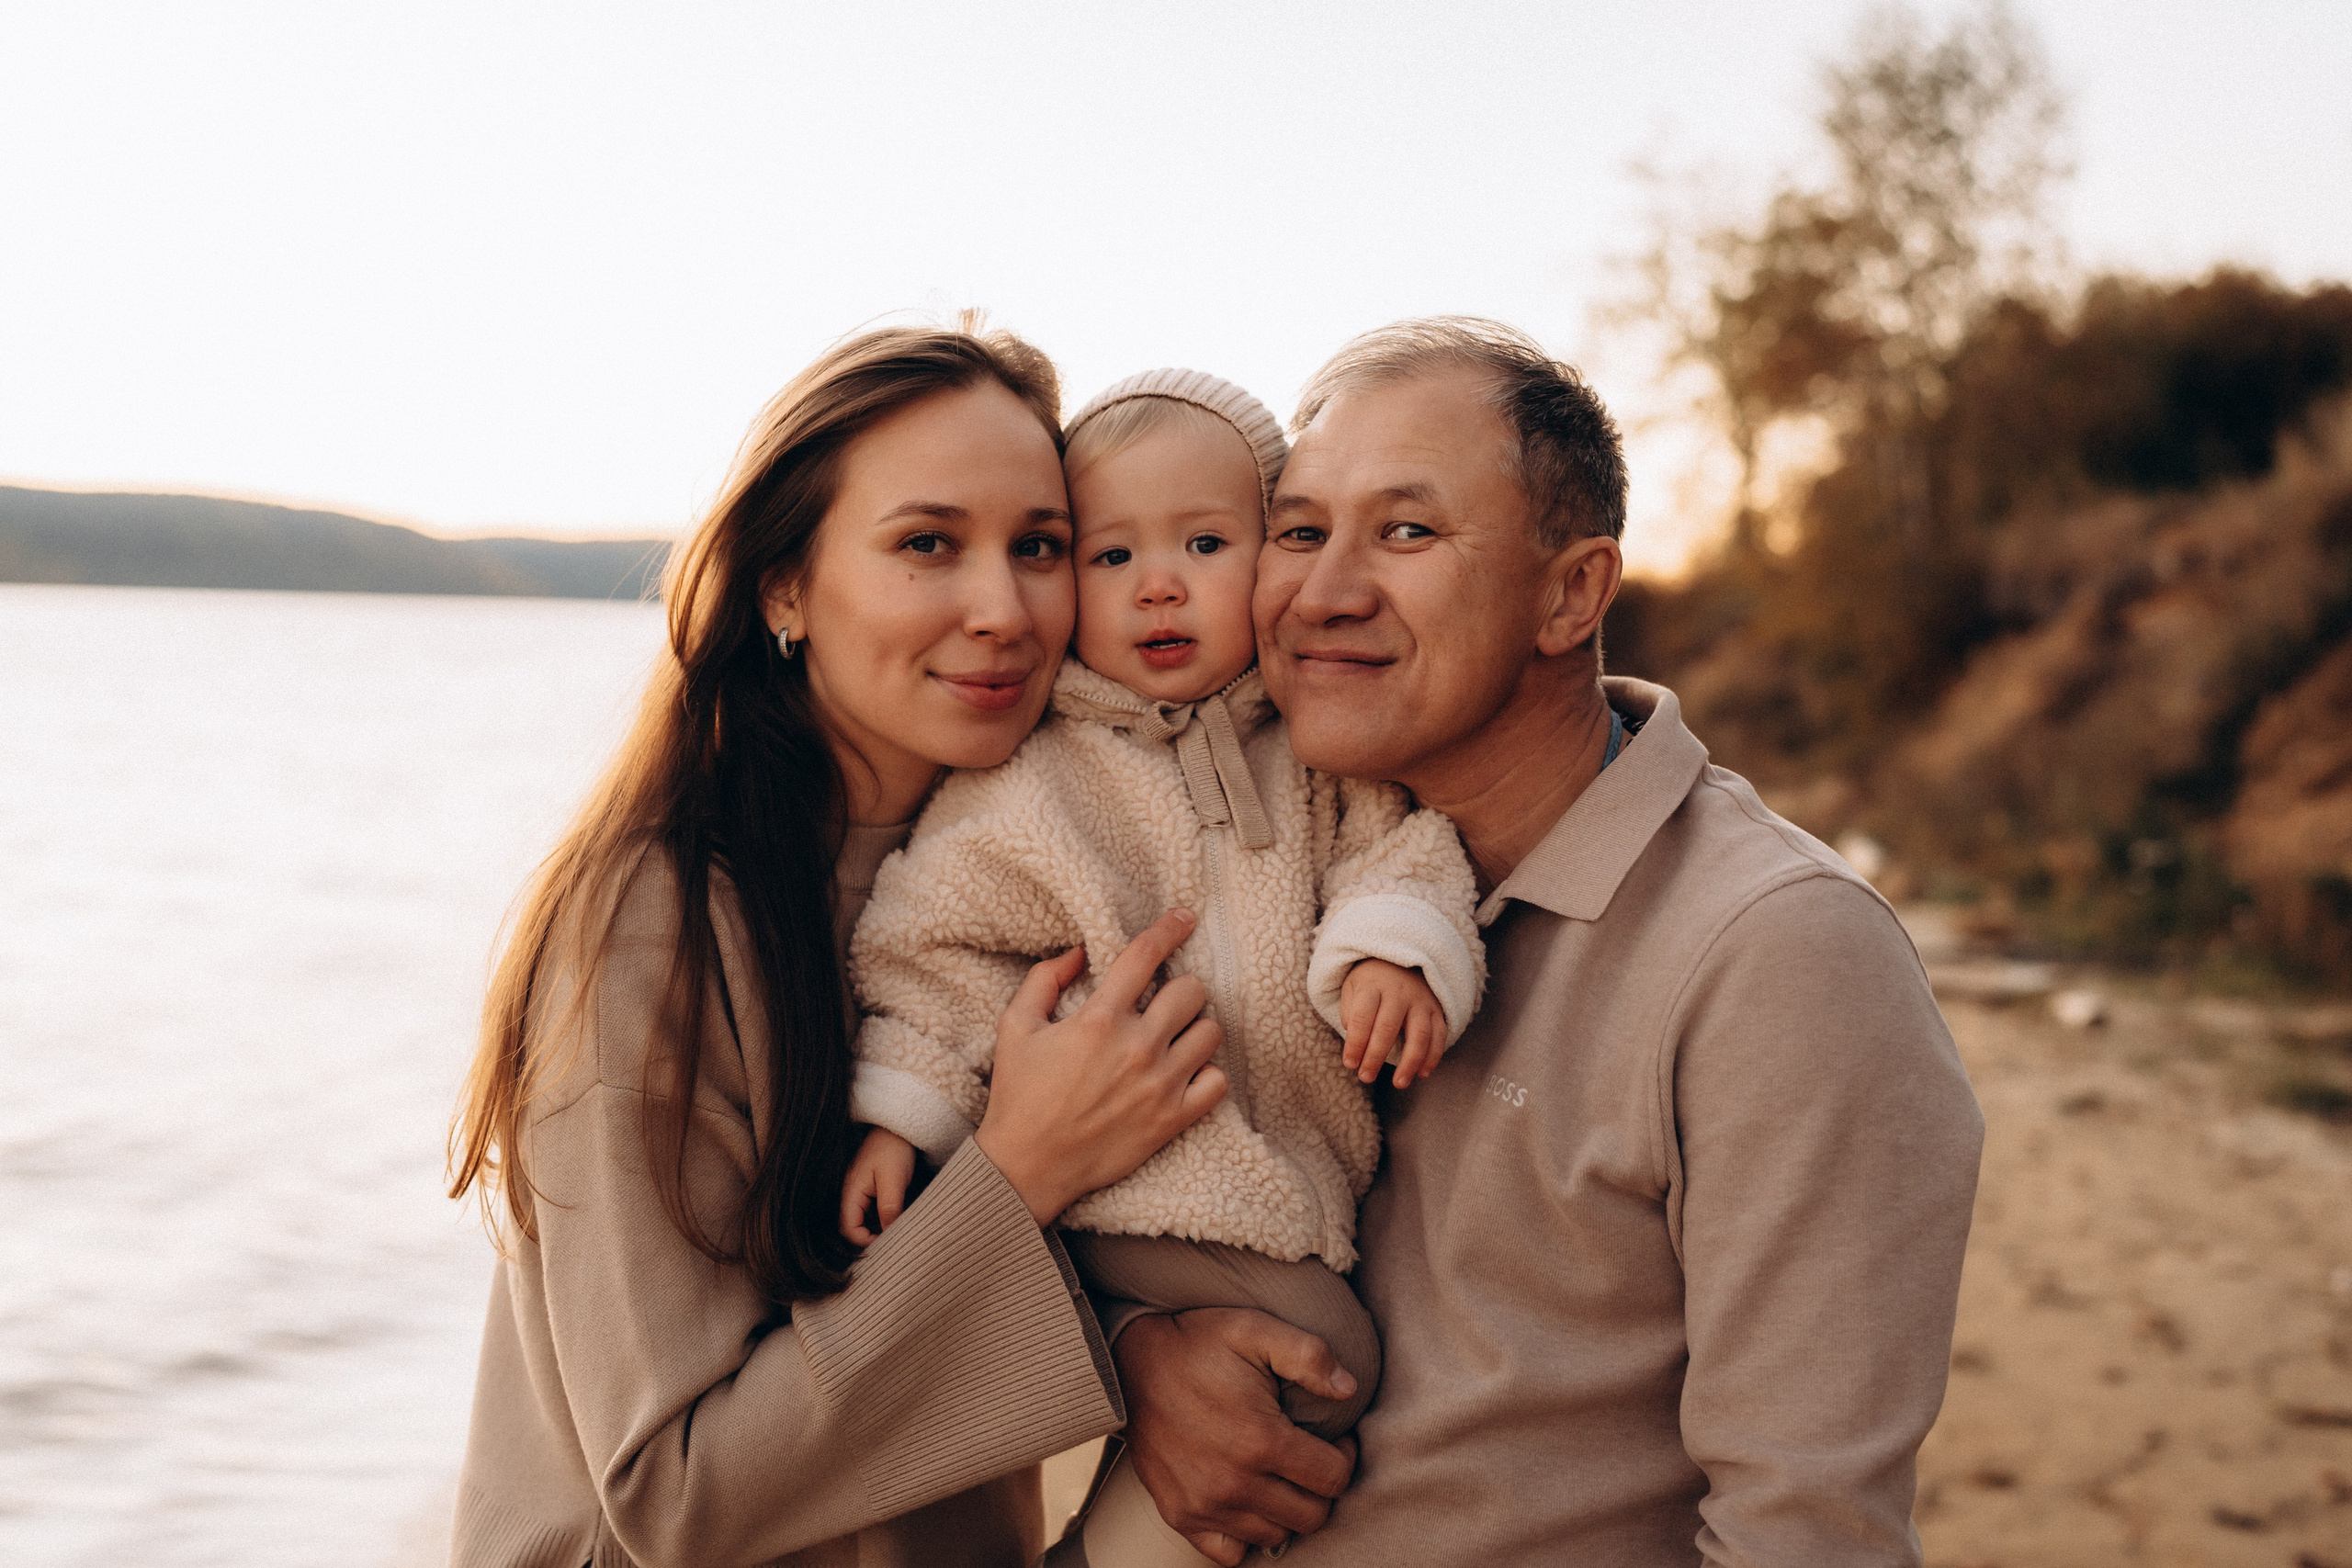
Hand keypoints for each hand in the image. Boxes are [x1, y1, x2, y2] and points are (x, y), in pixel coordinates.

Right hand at [839, 1127, 915, 1246]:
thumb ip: (889, 1208)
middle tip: (893, 1241)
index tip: (888, 1243)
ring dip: (876, 1229)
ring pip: (861, 1222)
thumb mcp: (893, 1180)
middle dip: (870, 1238)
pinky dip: (880, 1219)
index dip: (865, 1242)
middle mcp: (850, 1194)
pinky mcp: (868, 1190)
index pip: (848, 1229)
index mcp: (850, 1192)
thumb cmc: (893, 1149)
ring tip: (896, 1231)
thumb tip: (889, 1235)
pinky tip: (895, 1219)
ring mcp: (858, 1192)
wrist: (898, 1127)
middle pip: (852, 1228)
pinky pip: (869, 1212)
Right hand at [974, 910, 1228, 1224]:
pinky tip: (1186, 1074)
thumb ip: (1044, 980)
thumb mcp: (1015, 1027)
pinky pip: (1217, 1083)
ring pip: (1210, 1033)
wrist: (1028, 1165)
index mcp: (1099, 1019)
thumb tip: (1079, 952)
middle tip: (1166, 1001)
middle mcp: (1136, 1047)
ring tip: (1176, 1037)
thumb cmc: (1019, 1095)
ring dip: (1196, 1028)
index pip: (1145, 956)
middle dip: (1180, 988)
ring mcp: (1159, 1084)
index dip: (1169, 928)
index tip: (1184, 917)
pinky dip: (1207, 1074)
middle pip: (1192, 991)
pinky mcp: (1172, 1119)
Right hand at [1114, 1308, 1357, 1565]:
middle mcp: (1235, 1483)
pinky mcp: (1180, 1515)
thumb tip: (1350, 1388)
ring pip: (1275, 1536)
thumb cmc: (1197, 1344)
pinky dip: (1245, 1536)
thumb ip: (1308, 1354)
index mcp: (1261, 1440)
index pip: (1334, 1479)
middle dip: (1321, 1488)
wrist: (1129, 1364)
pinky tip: (1248, 1502)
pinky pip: (1229, 1553)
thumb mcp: (1254, 1329)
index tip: (1334, 1439)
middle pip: (1311, 1516)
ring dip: (1287, 1510)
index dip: (1344, 1457)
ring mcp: (1205, 1505)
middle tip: (1310, 1459)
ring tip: (1280, 1476)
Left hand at [1340, 958, 1447, 1086]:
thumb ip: (1350, 1011)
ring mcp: (1420, 1000)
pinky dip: (1433, 1056)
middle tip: (1366, 1077)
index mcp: (1372, 986)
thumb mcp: (1352, 987)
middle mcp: (1398, 992)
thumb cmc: (1371, 981)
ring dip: (1409, 1062)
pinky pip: (1439, 1034)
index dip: (1355, 1043)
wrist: (1401, 959)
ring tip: (1399, 1083)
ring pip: (1418, 1034)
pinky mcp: (1436, 1009)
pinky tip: (1423, 1073)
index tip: (1350, 1064)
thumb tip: (1354, 1038)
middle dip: (1375, 1056)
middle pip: (1387, 1028)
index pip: (1362, 1018)